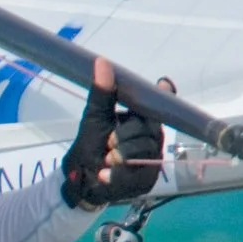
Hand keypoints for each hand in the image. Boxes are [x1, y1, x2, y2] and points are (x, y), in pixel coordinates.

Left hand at [62, 57, 163, 208]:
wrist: (77, 179)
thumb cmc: (89, 145)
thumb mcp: (94, 118)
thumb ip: (102, 93)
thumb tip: (101, 62)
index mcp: (142, 120)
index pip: (160, 104)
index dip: (164, 95)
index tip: (163, 84)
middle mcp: (152, 138)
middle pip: (150, 128)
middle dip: (126, 133)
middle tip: (108, 142)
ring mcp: (152, 159)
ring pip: (146, 148)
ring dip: (122, 153)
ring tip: (106, 159)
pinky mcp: (148, 179)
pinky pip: (139, 172)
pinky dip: (118, 173)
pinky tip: (105, 174)